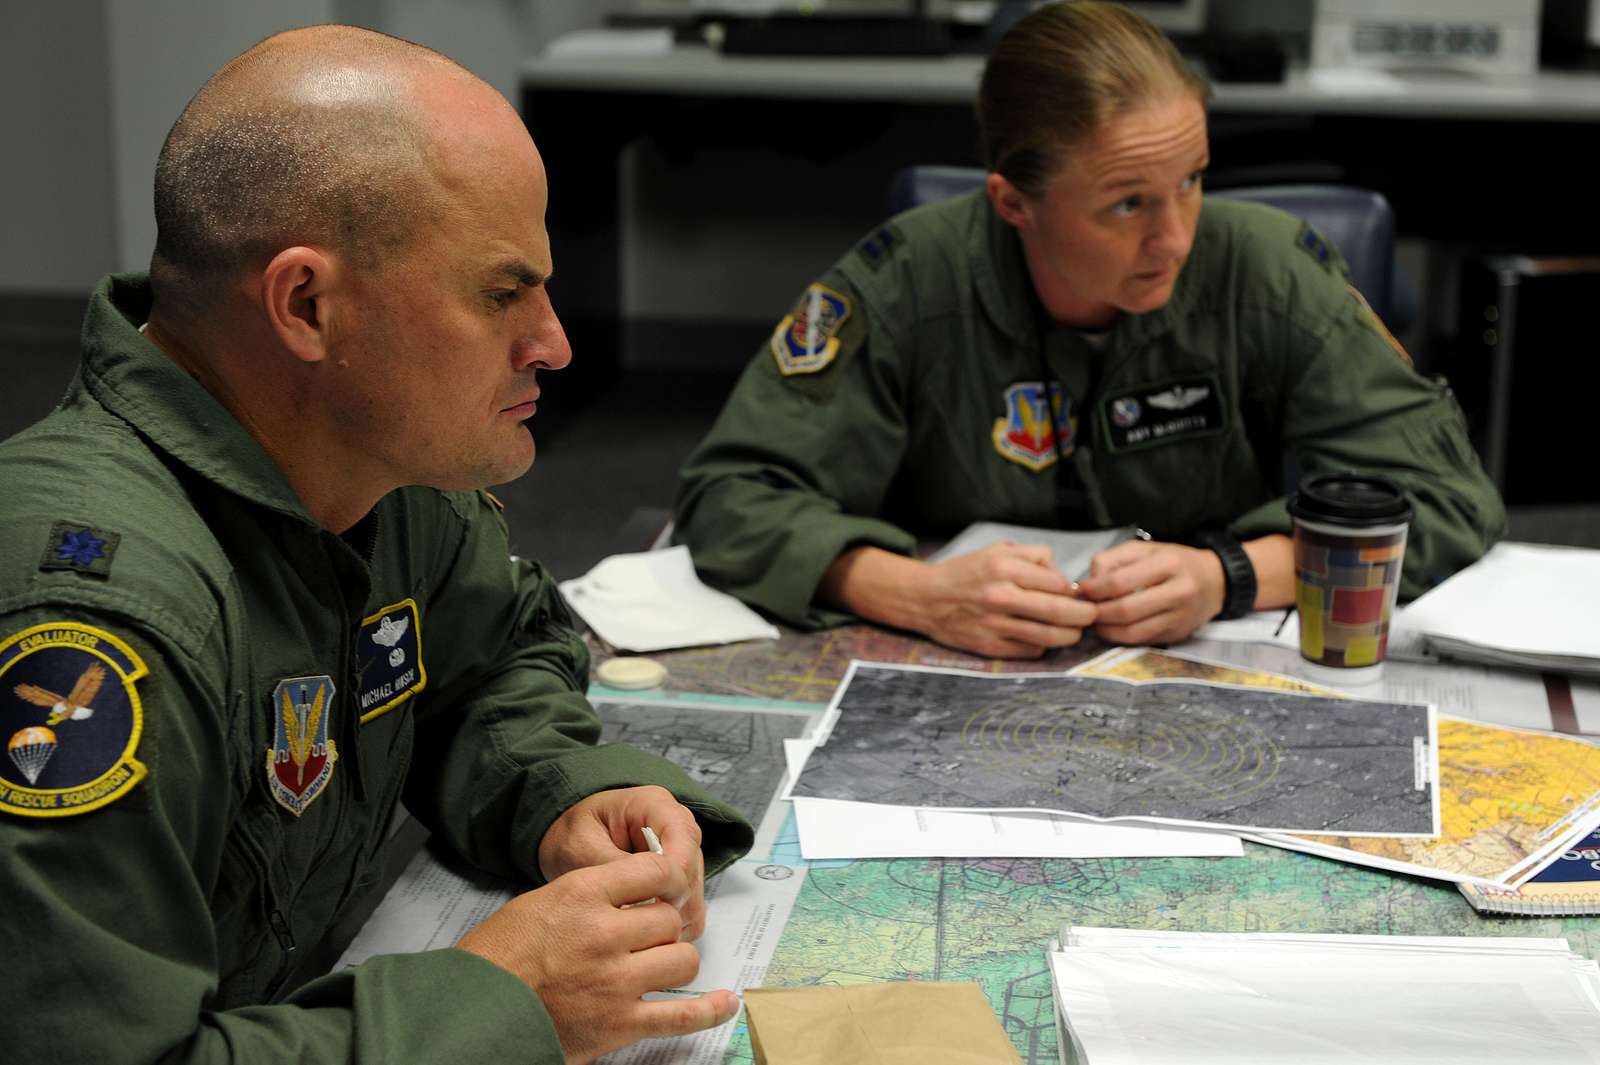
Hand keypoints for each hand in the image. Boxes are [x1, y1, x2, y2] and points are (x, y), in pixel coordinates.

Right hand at [456, 852, 738, 1064]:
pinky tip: (725, 1002)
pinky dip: (709, 1011)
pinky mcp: (619, 1024)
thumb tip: (634, 893)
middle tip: (649, 935)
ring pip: (682, 960)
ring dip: (675, 961)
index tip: (670, 884)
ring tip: (660, 964)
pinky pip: (680, 1015)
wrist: (472, 1011)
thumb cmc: (497, 958)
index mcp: (583, 894)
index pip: (655, 870)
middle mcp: (605, 933)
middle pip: (669, 918)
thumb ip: (590, 895)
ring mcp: (616, 981)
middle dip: (664, 926)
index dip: (669, 877)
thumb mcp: (540, 903)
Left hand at [538, 785, 709, 939]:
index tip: (646, 907)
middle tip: (634, 925)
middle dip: (669, 903)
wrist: (567, 840)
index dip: (671, 878)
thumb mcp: (580, 848)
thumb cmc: (572, 836)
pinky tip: (642, 933)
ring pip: (695, 894)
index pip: (682, 840)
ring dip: (671, 919)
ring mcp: (682, 852)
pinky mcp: (681, 878)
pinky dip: (671, 927)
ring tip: (634, 933)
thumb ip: (612, 869)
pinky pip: (689, 909)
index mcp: (654, 804)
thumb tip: (642, 901)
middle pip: (693, 870)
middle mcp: (676, 825)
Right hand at [913, 541, 1096, 657]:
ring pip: (1050, 636)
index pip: (1058, 583)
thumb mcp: (996, 551)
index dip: (1075, 591)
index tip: (1079, 594)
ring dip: (1070, 635)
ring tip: (1074, 631)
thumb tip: (1063, 576)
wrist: (925, 598)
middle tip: (1091, 616)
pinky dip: (1044, 645)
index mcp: (1003, 568)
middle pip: (1060, 611)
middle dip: (1084, 616)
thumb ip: (1033, 556)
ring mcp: (995, 624)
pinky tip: (1044, 638)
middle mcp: (1000, 596)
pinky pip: (1031, 650)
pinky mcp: (990, 646)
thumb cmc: (965, 573)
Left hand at [1076, 539, 1224, 644]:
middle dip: (1098, 613)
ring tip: (1095, 622)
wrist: (1214, 580)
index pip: (1120, 582)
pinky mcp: (1178, 634)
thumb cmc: (1173, 562)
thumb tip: (1088, 584)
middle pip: (1125, 610)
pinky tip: (1111, 629)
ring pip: (1133, 632)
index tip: (1082, 591)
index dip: (1095, 589)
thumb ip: (1113, 560)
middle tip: (1085, 611)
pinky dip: (1120, 638)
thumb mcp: (1144, 549)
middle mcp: (1179, 591)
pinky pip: (1142, 641)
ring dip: (1106, 630)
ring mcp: (1180, 616)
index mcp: (1168, 564)